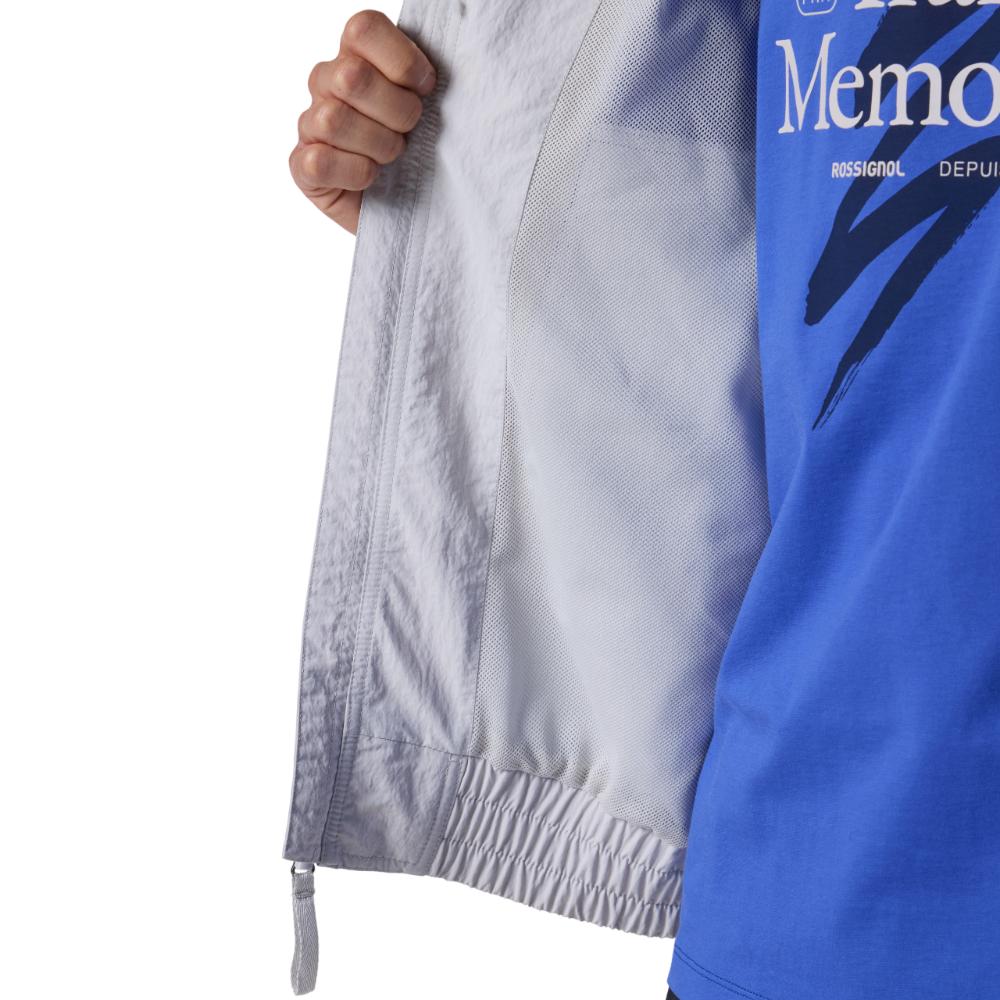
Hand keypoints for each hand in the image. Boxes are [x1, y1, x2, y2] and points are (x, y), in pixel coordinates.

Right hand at [290, 10, 435, 233]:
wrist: (412, 209)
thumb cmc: (423, 152)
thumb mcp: (435, 109)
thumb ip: (428, 79)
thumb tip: (447, 69)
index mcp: (357, 56)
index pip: (363, 28)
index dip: (401, 60)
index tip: (426, 88)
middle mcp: (327, 82)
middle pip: (352, 76)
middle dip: (396, 111)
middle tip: (410, 131)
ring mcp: (311, 123)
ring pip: (335, 119)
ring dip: (378, 145)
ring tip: (391, 157)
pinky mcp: (303, 167)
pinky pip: (320, 161)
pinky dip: (355, 173)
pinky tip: (370, 178)